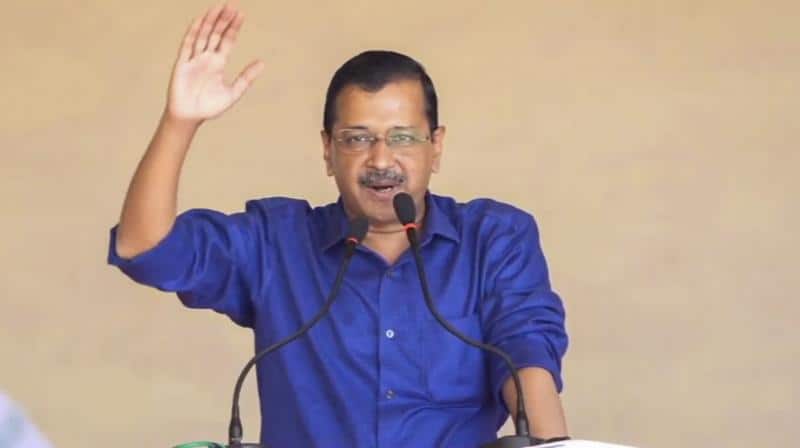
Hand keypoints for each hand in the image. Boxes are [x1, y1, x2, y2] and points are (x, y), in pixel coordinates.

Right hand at [165, 3, 263, 123]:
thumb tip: (262, 63)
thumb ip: (246, 78)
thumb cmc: (209, 107)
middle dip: (223, 20)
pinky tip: (199, 21)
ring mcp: (194, 59)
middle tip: (231, 5)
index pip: (227, 41)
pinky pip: (188, 45)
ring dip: (210, 22)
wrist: (190, 117)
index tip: (241, 15)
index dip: (233, 28)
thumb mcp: (233, 92)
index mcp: (218, 64)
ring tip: (218, 8)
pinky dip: (193, 33)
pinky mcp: (182, 64)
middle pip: (216, 34)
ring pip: (203, 36)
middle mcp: (206, 58)